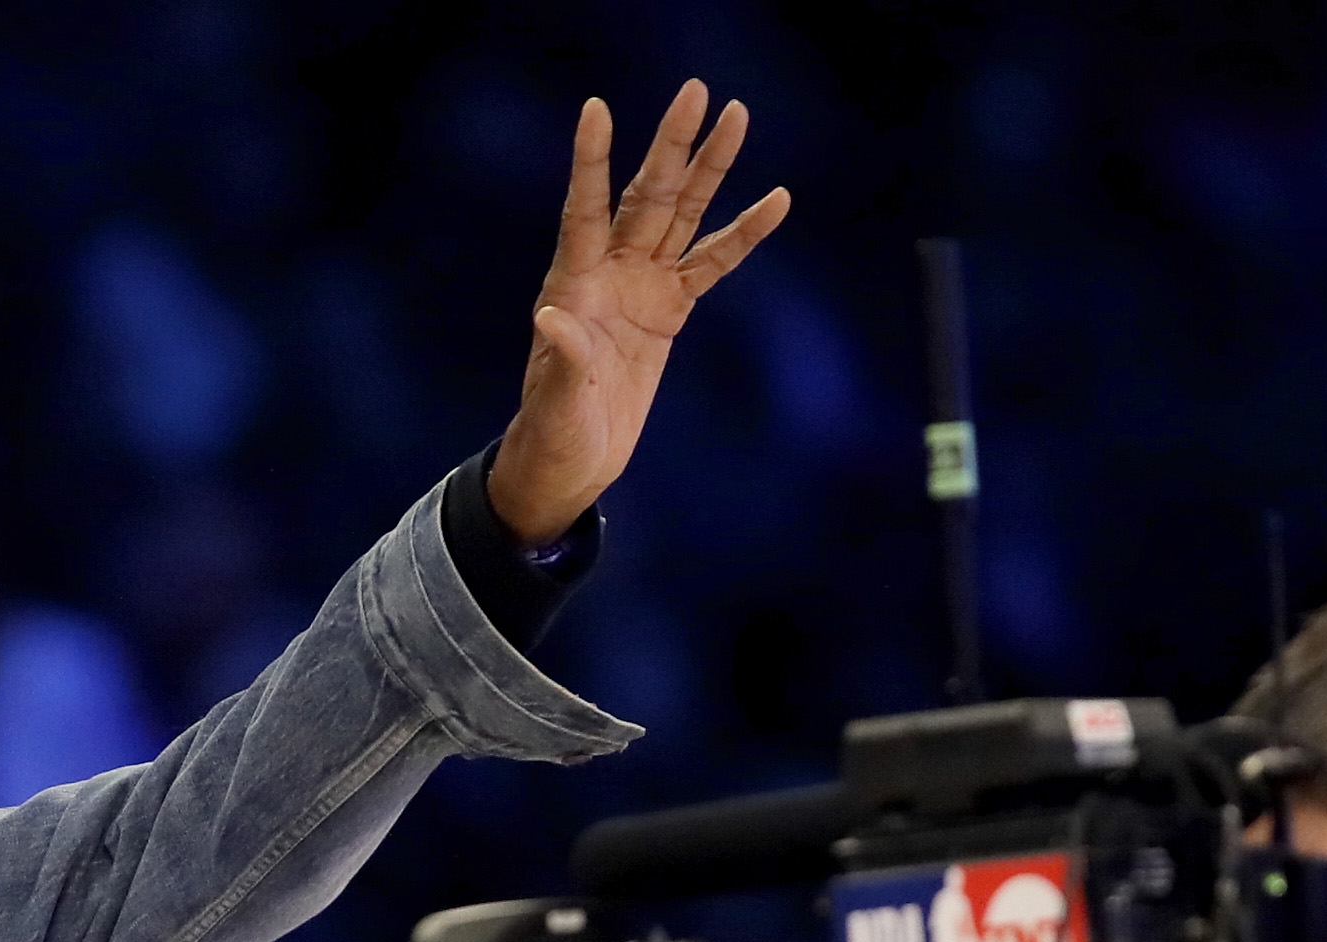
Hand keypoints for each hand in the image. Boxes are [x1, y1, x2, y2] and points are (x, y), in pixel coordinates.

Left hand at [485, 83, 792, 544]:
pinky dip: (743, 234)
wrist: (571, 463)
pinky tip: (775, 200)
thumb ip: (560, 361)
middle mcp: (608, 274)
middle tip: (696, 91)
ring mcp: (642, 287)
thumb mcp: (552, 406)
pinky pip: (712, 263)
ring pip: (682, 216)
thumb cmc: (550, 436)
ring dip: (709, 170)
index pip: (584, 211)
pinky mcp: (670, 311)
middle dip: (671, 146)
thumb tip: (551, 317)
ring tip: (737, 116)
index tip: (597, 110)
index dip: (592, 162)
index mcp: (573, 287)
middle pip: (646, 198)